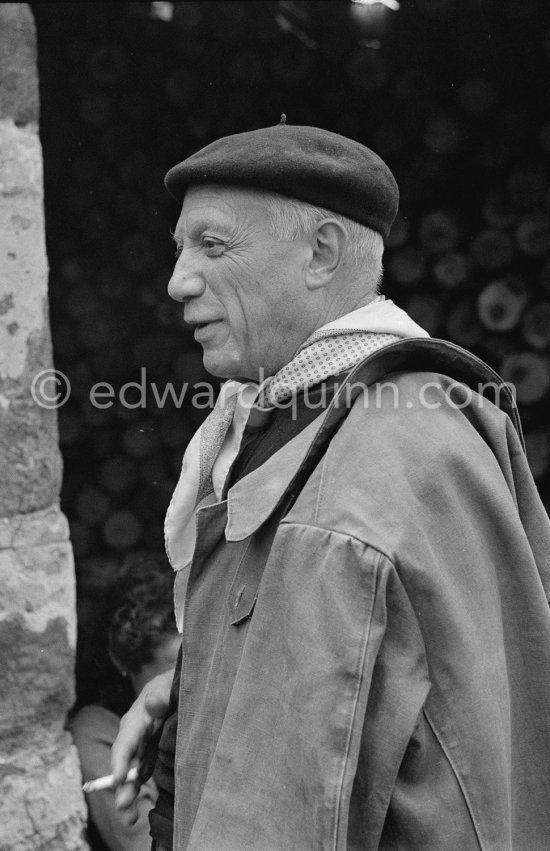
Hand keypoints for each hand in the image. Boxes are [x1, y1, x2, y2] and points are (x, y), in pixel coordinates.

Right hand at [110, 666, 174, 824]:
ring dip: (127, 796)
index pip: (125, 740)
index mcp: (136, 719)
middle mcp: (133, 737)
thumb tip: (152, 703)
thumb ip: (162, 693)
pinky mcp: (150, 757)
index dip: (120, 760)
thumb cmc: (172, 684)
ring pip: (130, 775)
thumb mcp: (168, 684)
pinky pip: (141, 777)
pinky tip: (135, 814)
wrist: (178, 687)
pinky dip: (137, 794)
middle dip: (122, 786)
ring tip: (129, 819)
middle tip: (124, 806)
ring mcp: (141, 749)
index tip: (118, 778)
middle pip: (124, 763)